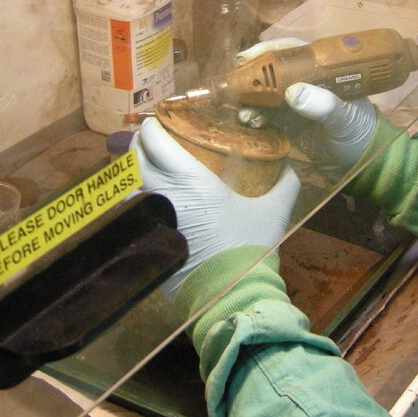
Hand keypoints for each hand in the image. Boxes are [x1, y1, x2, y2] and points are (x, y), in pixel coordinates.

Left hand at [131, 117, 300, 297]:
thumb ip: (285, 184)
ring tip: (149, 167)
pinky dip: (134, 197)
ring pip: (127, 184)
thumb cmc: (250, 248)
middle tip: (152, 140)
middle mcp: (164, 194)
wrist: (231, 295)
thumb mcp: (275, 211)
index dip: (152, 127)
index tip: (159, 122)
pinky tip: (148, 198)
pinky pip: (130, 210)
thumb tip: (289, 166)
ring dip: (134, 171)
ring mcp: (151, 219)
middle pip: (134, 158)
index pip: (155, 142)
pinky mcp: (147, 240)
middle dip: (139, 144)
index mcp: (191, 181)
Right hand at [236, 38, 378, 171]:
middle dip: (251, 76)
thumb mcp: (346, 118)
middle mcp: (306, 83)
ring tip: (243, 111)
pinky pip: (265, 115)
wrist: (364, 165)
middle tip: (234, 83)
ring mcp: (295, 104)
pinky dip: (254, 116)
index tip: (249, 58)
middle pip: (272, 71)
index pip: (293, 52)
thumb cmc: (361, 134)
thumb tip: (294, 93)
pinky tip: (250, 122)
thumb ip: (325, 105)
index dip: (269, 51)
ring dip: (250, 99)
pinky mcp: (288, 124)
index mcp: (322, 72)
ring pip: (265, 93)